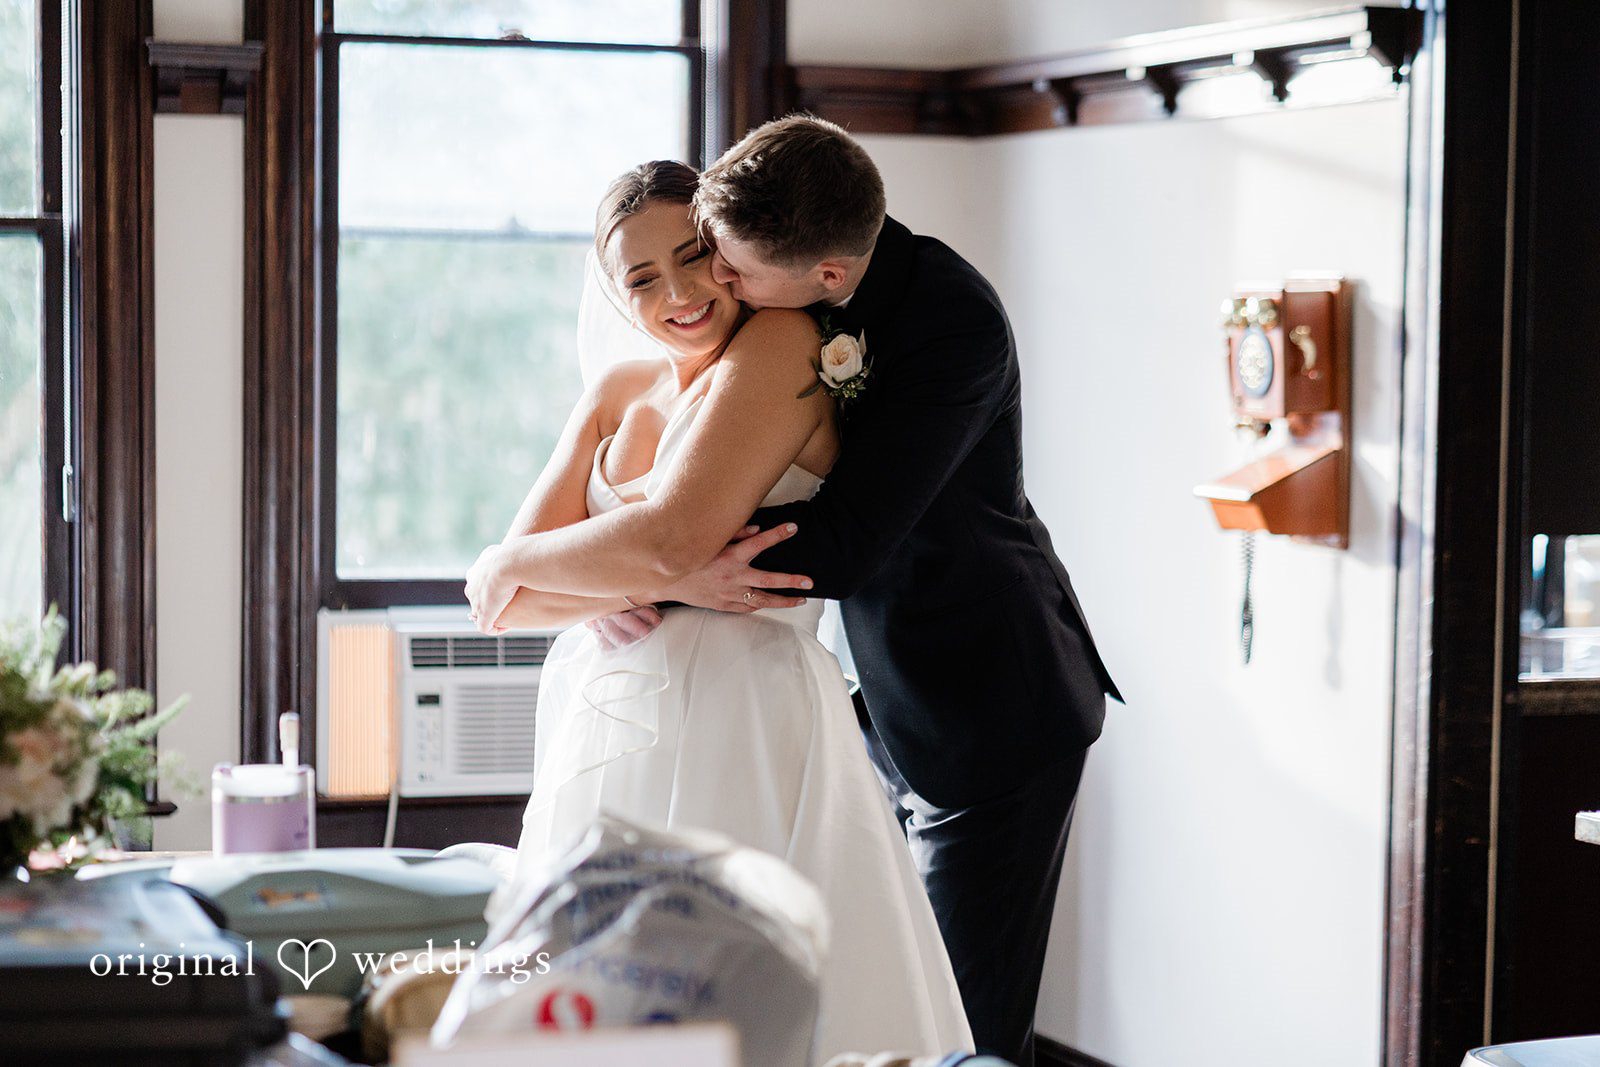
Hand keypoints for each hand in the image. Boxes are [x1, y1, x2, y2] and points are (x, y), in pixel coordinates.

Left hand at [464, 544, 517, 634]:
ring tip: (509, 617)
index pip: (478, 585)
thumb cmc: (512, 555)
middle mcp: (472, 589)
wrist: (510, 563)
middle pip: (477, 601)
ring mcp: (476, 603)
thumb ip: (506, 553)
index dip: (490, 589)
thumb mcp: (506, 549)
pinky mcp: (484, 616)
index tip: (504, 589)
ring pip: (480, 615)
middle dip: (489, 604)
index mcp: (474, 573)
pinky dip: (495, 629)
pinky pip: (486, 628)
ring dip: (493, 616)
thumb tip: (513, 554)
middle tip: (506, 604)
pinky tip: (506, 626)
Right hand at [582, 523, 812, 650]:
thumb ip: (734, 532)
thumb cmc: (686, 555)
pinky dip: (759, 606)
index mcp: (730, 556)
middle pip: (769, 580)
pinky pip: (745, 607)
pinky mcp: (722, 605)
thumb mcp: (707, 540)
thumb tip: (757, 528)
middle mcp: (732, 576)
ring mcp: (728, 593)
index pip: (760, 543)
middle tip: (810, 582)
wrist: (663, 579)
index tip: (794, 528)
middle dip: (791, 581)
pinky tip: (772, 605)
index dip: (778, 534)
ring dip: (783, 600)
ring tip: (801, 600)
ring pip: (762, 600)